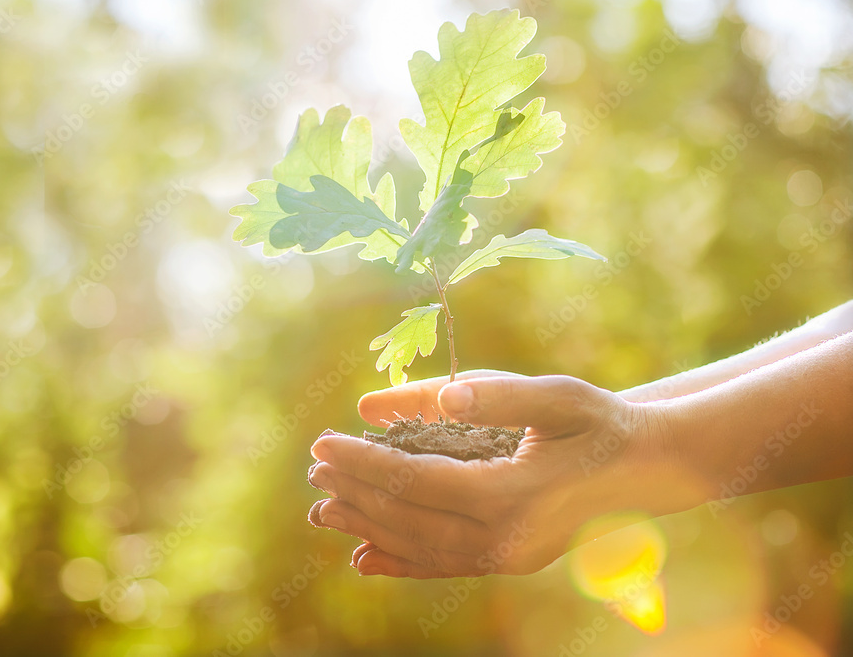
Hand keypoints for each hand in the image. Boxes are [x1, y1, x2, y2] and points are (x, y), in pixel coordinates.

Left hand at [308, 371, 694, 577]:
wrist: (647, 469)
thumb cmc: (599, 423)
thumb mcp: (553, 397)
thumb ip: (489, 396)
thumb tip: (423, 397)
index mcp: (514, 496)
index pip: (418, 483)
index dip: (365, 463)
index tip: (322, 444)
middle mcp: (506, 540)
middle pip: (410, 519)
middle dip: (357, 493)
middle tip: (316, 469)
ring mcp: (507, 558)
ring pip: (419, 548)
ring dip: (368, 527)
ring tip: (324, 508)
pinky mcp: (508, 562)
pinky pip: (442, 567)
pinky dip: (399, 562)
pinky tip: (365, 558)